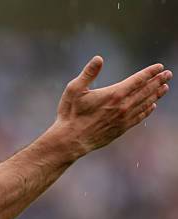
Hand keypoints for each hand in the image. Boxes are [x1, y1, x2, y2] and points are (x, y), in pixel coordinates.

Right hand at [53, 56, 171, 155]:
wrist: (71, 140)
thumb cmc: (70, 113)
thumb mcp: (74, 89)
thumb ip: (88, 73)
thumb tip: (98, 58)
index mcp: (114, 94)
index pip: (138, 80)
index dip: (150, 72)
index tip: (160, 67)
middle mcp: (123, 106)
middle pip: (146, 91)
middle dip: (158, 81)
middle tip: (168, 74)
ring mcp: (124, 118)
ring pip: (145, 104)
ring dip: (156, 95)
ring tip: (165, 88)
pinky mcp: (121, 129)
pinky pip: (139, 117)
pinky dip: (147, 111)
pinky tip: (152, 107)